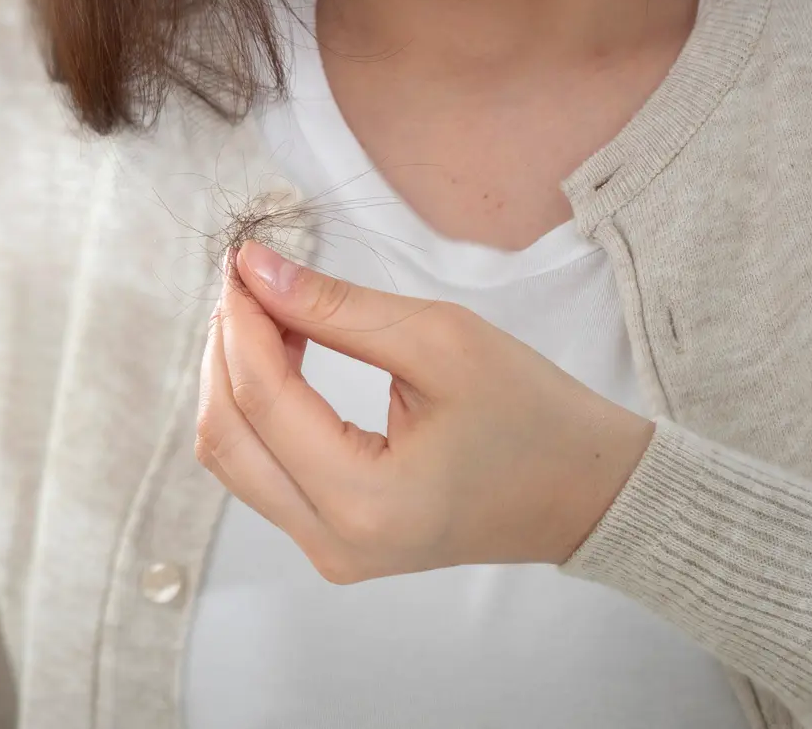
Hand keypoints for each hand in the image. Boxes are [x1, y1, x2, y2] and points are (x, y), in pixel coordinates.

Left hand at [195, 240, 651, 581]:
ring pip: (233, 456)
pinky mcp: (333, 542)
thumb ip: (334, 307)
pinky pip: (262, 471)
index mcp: (368, 501)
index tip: (242, 260)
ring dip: (235, 376)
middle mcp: (335, 543)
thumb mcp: (441, 340)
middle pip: (226, 435)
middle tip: (249, 280)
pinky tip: (285, 353)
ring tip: (272, 310)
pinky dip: (258, 407)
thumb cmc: (533, 414)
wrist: (586, 492)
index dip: (241, 320)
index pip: (261, 400)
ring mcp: (330, 552)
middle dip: (225, 347)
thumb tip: (254, 270)